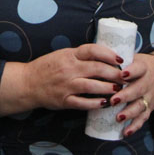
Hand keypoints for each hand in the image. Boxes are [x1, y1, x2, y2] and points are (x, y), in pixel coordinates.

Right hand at [0, 43, 123, 115]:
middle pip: (97, 69)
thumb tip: (104, 56)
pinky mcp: (64, 100)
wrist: (27, 83)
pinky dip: (95, 103)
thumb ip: (80, 56)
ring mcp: (66, 85)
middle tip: (126, 77)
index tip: (120, 59)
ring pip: (92, 86)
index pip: (92, 50)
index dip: (109, 54)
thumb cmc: (47, 67)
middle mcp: (69, 69)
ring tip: (119, 90)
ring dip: (108, 89)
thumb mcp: (62, 55)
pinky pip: (83, 103)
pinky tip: (104, 103)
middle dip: (115, 74)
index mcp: (69, 55)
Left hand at [111, 52, 153, 137]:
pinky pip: (143, 118)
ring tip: (118, 118)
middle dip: (126, 96)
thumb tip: (93, 59)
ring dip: (129, 113)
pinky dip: (134, 126)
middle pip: (138, 90)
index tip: (122, 75)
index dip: (132, 72)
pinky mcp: (150, 108)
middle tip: (113, 100)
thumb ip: (117, 61)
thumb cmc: (139, 66)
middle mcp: (148, 83)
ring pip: (141, 106)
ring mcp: (149, 97)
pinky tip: (125, 132)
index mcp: (143, 68)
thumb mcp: (133, 59)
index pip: (139, 68)